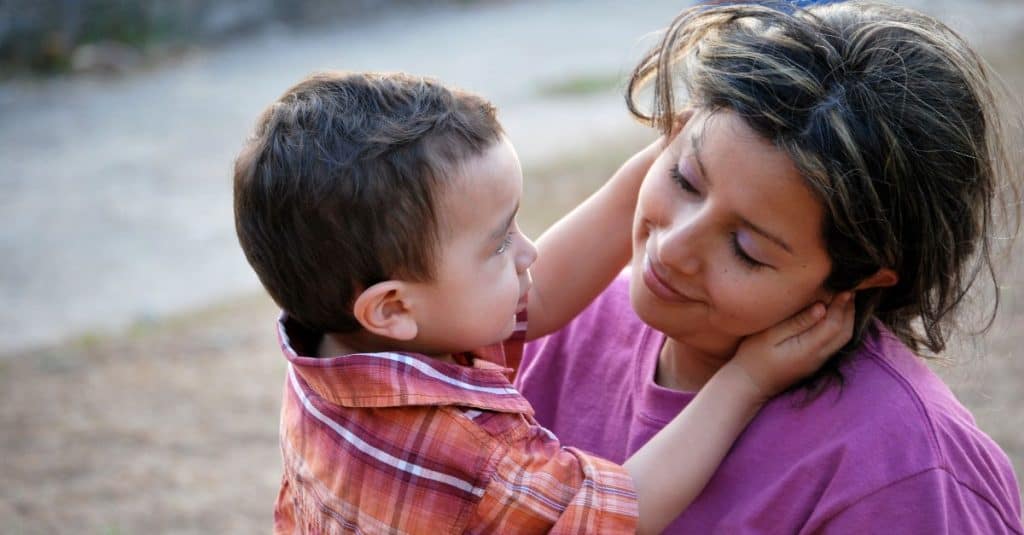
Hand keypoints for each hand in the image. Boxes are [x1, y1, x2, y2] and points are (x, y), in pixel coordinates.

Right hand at [726, 292, 855, 402]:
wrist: (749, 384)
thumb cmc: (753, 357)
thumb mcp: (769, 336)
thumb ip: (796, 322)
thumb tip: (821, 307)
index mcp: (808, 348)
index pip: (834, 324)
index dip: (842, 305)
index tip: (845, 287)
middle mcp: (818, 357)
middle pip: (845, 333)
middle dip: (850, 310)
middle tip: (849, 289)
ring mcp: (817, 362)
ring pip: (843, 339)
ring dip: (847, 319)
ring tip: (845, 299)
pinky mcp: (814, 362)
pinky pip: (835, 343)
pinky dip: (840, 327)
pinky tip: (833, 316)